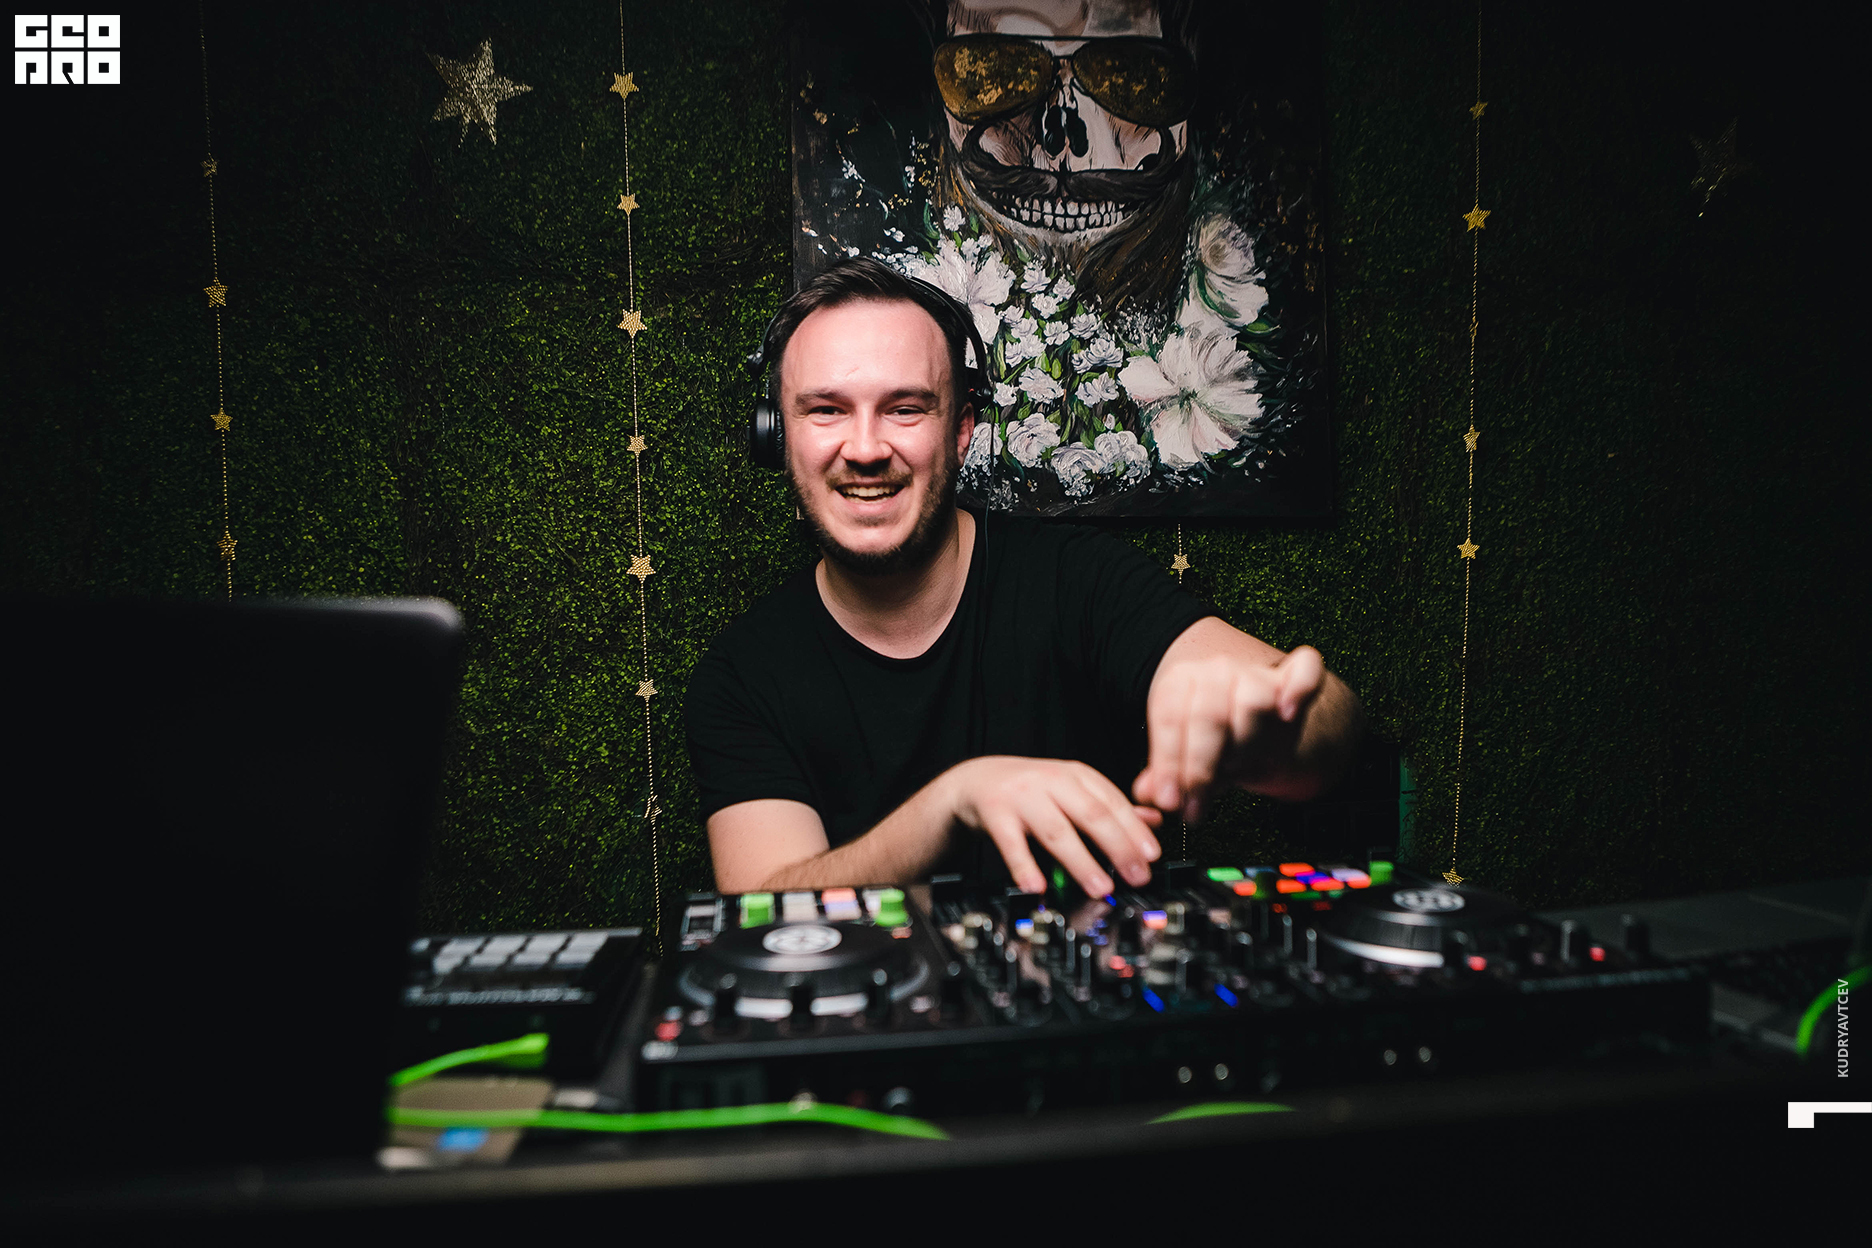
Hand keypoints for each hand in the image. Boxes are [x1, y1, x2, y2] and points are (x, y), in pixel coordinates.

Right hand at [943, 756, 1161, 895]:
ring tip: (1101, 888)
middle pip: (1091, 814)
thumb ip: (1110, 806)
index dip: (1135, 830)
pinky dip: (1025, 866)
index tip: (1153, 856)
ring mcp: (1023, 797)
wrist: (976, 780)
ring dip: (1081, 862)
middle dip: (1118, 847)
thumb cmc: (1030, 790)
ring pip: (1057, 831)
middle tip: (1137, 876)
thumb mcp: (1072, 790)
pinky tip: (1037, 886)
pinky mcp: (996, 814)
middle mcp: (1052, 782)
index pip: (1113, 802)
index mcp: (1076, 775)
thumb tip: (1155, 821)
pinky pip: (1011, 844)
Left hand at [1133, 643, 1325, 820]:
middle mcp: (1216, 670)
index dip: (1168, 763)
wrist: (1263, 728)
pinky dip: (1300, 688)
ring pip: (1253, 703)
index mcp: (1179, 682)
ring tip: (1236, 770)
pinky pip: (1306, 670)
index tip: (1170, 800)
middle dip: (1201, 767)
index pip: (1169, 717)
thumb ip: (1165, 775)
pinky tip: (1287, 712)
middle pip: (1208, 714)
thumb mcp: (1185, 760)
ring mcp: (1258, 673)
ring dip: (1246, 745)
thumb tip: (1146, 794)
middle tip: (1197, 805)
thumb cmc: (1215, 746)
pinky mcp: (1297, 679)